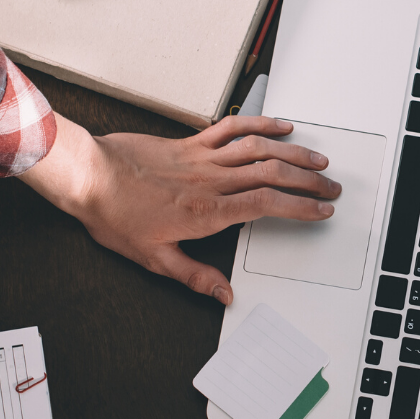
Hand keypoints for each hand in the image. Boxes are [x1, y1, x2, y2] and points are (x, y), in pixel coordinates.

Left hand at [19, 115, 339, 304]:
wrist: (87, 175)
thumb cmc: (114, 215)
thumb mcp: (153, 259)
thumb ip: (194, 277)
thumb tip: (222, 294)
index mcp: (207, 212)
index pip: (267, 205)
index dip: (300, 207)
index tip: (322, 210)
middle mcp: (211, 181)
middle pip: (273, 174)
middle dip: (309, 181)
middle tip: (332, 187)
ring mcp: (203, 157)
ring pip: (260, 149)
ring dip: (294, 152)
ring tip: (319, 159)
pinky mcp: (191, 142)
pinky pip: (233, 128)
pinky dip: (260, 124)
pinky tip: (280, 126)